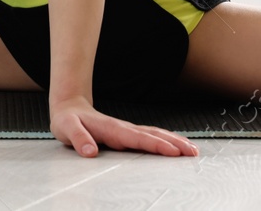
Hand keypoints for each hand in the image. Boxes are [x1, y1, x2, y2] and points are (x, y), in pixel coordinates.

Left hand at [49, 96, 198, 157]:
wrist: (69, 107)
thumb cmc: (68, 120)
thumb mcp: (67, 129)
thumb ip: (79, 139)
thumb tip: (91, 152)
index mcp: (112, 129)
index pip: (138, 138)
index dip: (156, 145)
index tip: (173, 152)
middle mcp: (123, 129)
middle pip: (153, 135)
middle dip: (174, 144)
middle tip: (193, 153)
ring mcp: (127, 130)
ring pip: (155, 134)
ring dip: (174, 141)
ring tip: (193, 150)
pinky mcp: (128, 133)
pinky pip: (151, 136)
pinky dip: (166, 140)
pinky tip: (177, 146)